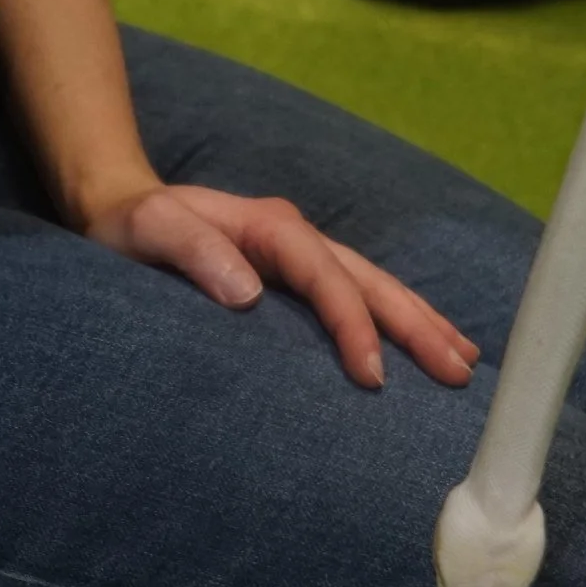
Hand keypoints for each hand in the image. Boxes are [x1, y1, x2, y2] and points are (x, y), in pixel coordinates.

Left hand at [77, 181, 482, 388]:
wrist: (121, 210)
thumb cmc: (132, 226)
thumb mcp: (149, 229)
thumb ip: (192, 251)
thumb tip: (248, 292)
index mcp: (270, 228)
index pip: (327, 277)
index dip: (353, 324)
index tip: (371, 375)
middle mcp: (297, 237)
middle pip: (370, 280)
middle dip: (417, 325)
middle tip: (458, 371)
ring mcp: (302, 255)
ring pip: (375, 287)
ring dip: (420, 322)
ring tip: (464, 361)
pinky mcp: (297, 276)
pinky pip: (358, 296)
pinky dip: (396, 320)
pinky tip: (425, 344)